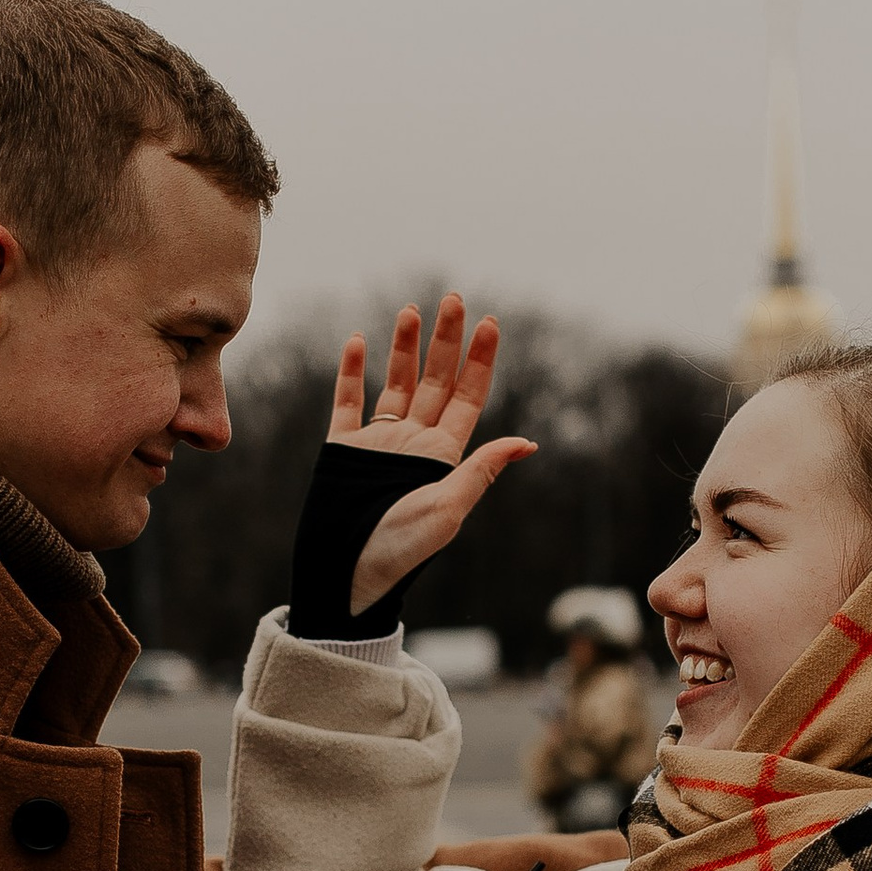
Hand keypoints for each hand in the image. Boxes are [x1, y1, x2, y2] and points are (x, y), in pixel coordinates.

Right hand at [327, 294, 536, 614]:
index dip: (481, 360)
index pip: (468, 396)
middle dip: (446, 339)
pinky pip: (348, 401)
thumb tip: (528, 443)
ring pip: (394, 383)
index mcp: (445, 456)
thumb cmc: (402, 549)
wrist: (348, 572)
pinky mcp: (343, 449)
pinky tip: (359, 341)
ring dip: (403, 346)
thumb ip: (482, 470)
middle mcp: (414, 443)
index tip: (490, 323)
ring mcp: (379, 444)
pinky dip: (352, 370)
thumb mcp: (449, 509)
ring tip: (411, 309)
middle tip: (454, 298)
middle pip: (435, 379)